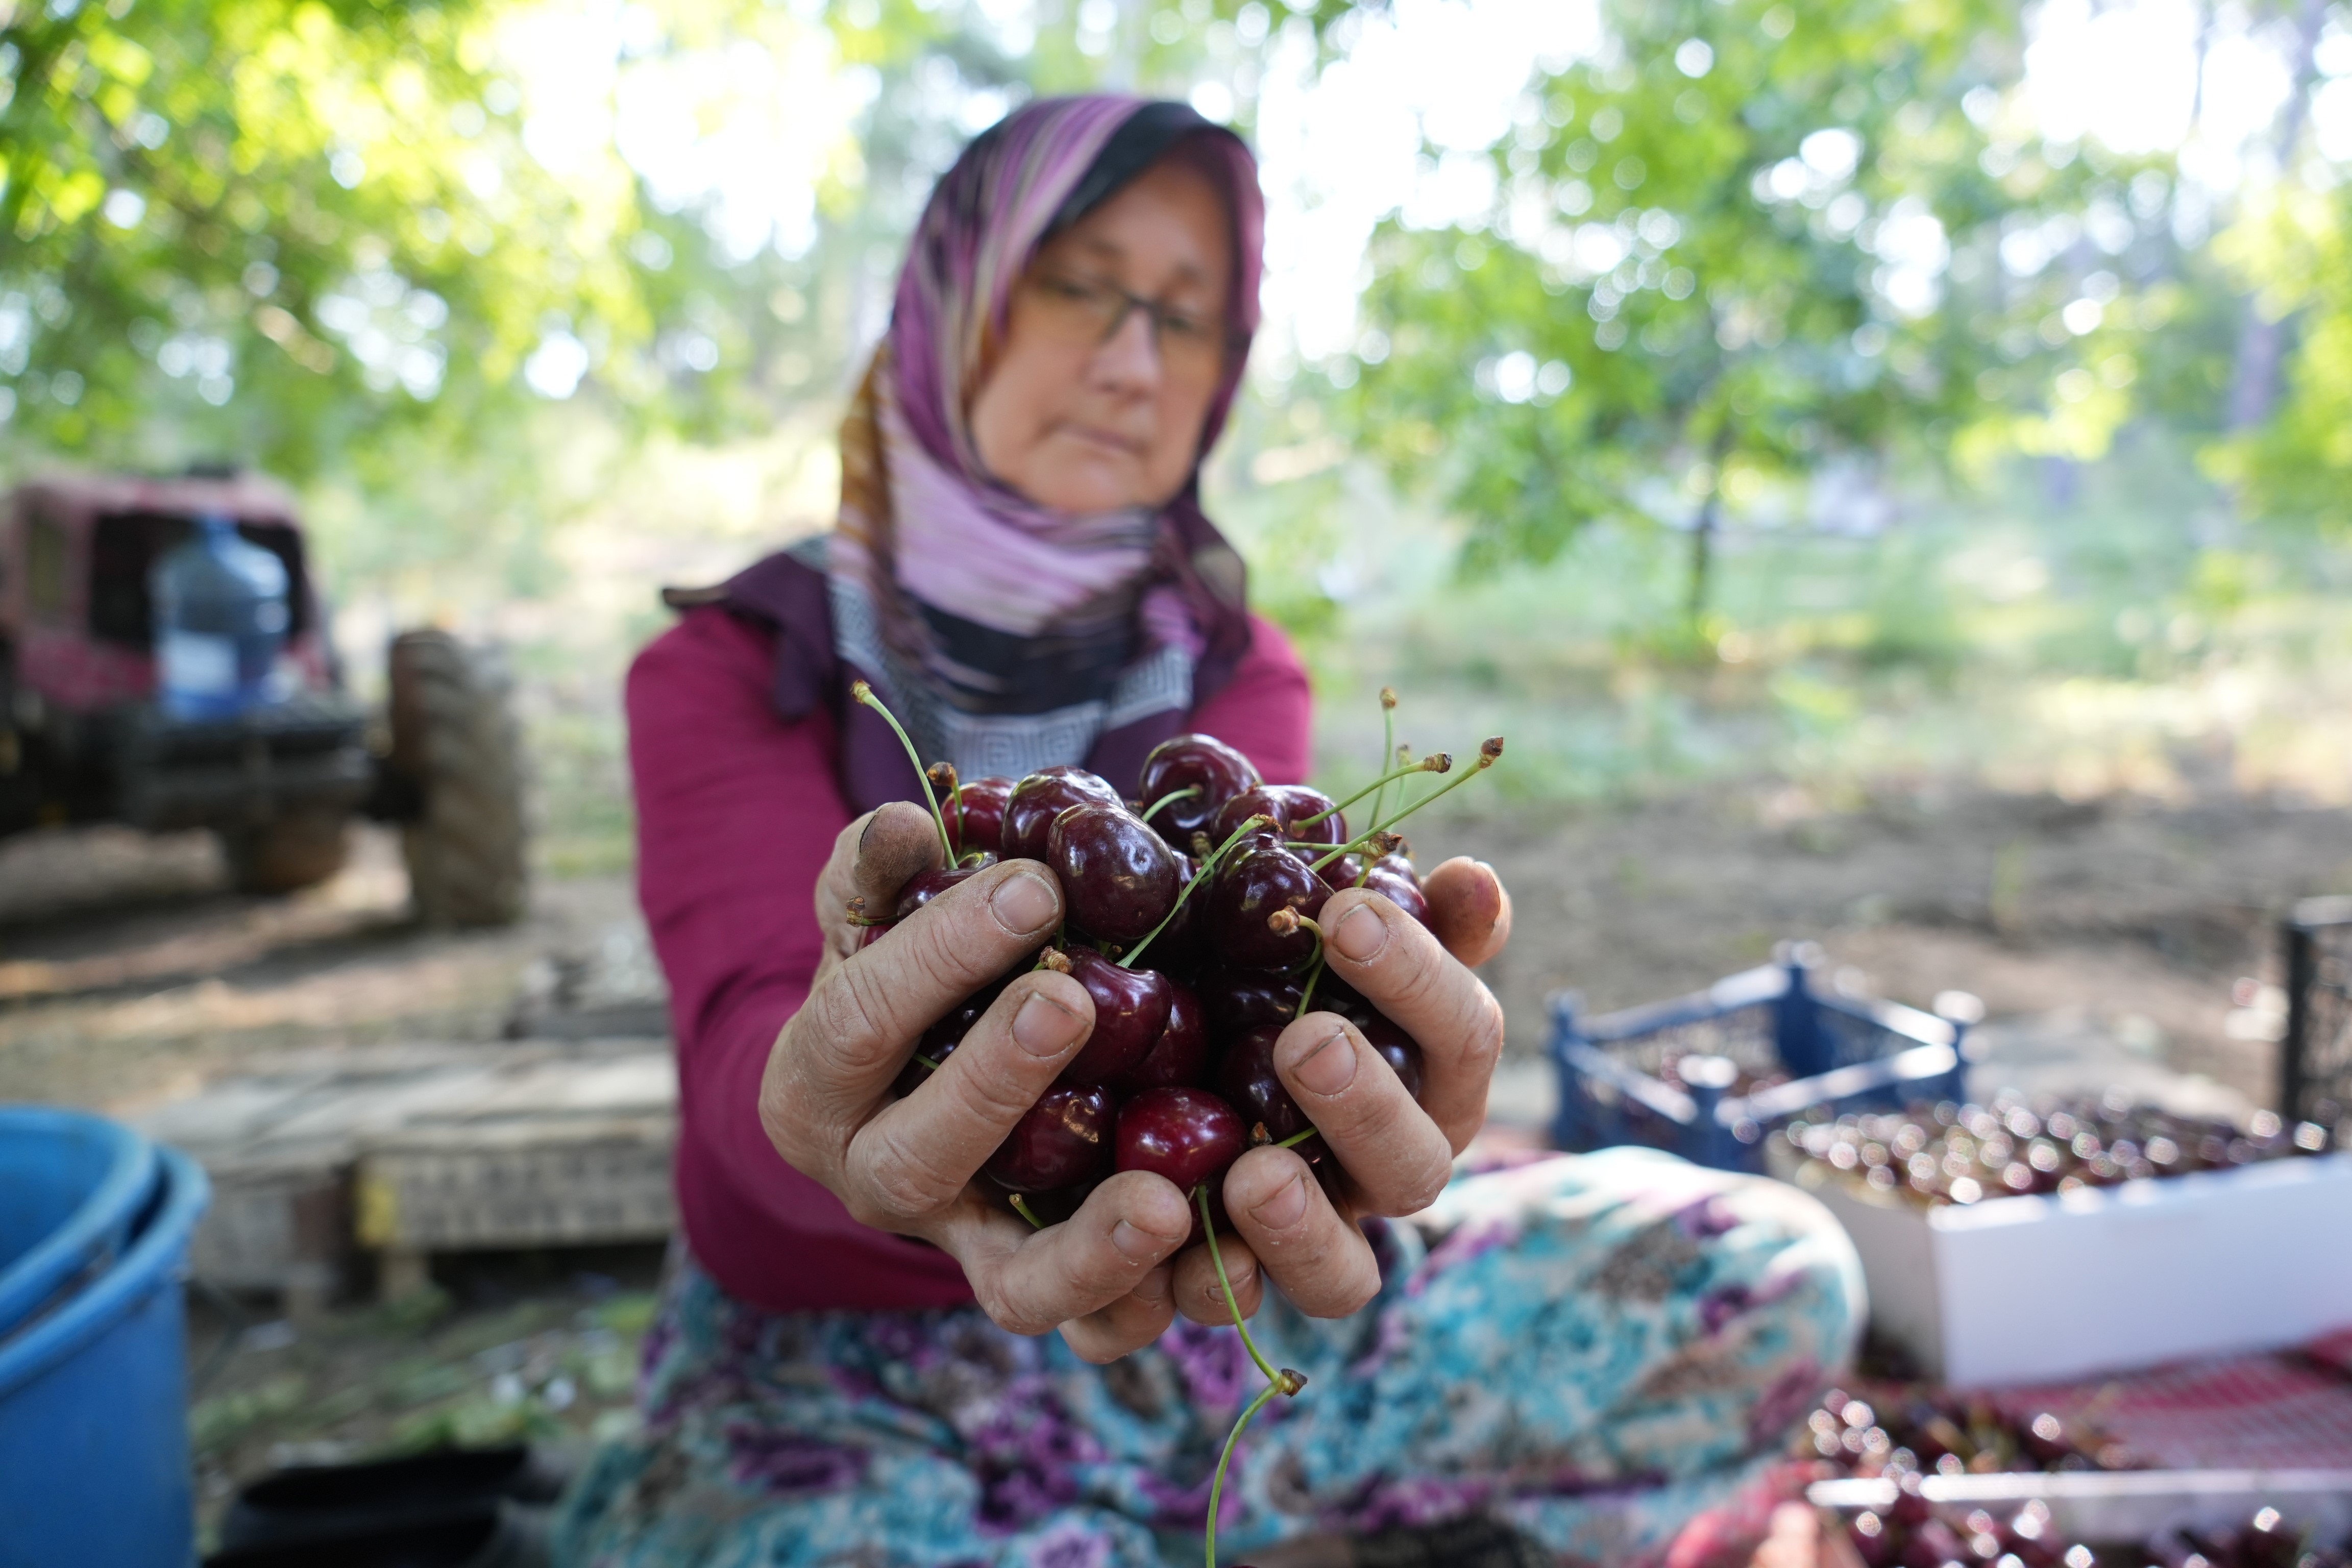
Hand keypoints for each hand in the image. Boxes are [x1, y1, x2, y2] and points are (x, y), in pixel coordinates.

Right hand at [758, 802, 1195, 1360]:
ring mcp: (961, 1246)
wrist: (916, 1067)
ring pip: (1012, 1284)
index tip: (1034, 886)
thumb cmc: (906, 970)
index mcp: (814, 1086)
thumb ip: (879, 871)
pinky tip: (1213, 1248)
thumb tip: (906, 824)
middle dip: (995, 1081)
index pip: (859, 1023)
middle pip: (919, 1159)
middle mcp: (874, 1184)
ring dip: (1088, 1248)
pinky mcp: (1042, 1285)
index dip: (938, 956)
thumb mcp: (876, 916)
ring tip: (1165, 1200)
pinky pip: (1091, 1325)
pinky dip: (1145, 1300)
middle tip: (1073, 1001)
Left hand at [1165, 858, 1513, 1331]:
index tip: (1343, 914)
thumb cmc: (1257, 977)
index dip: (1417, 978)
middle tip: (1305, 1041)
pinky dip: (1192, 1287)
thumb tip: (1472, 879)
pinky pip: (1217, 1309)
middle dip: (1367, 1107)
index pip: (1462, 1037)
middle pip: (1413, 1168)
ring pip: (1340, 1278)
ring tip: (1253, 1175)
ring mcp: (1308, 1245)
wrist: (1142, 1058)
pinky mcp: (1215, 1284)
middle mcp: (1379, 1173)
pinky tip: (1153, 1232)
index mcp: (1426, 1081)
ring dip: (1302, 1231)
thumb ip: (1399, 913)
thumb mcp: (1317, 936)